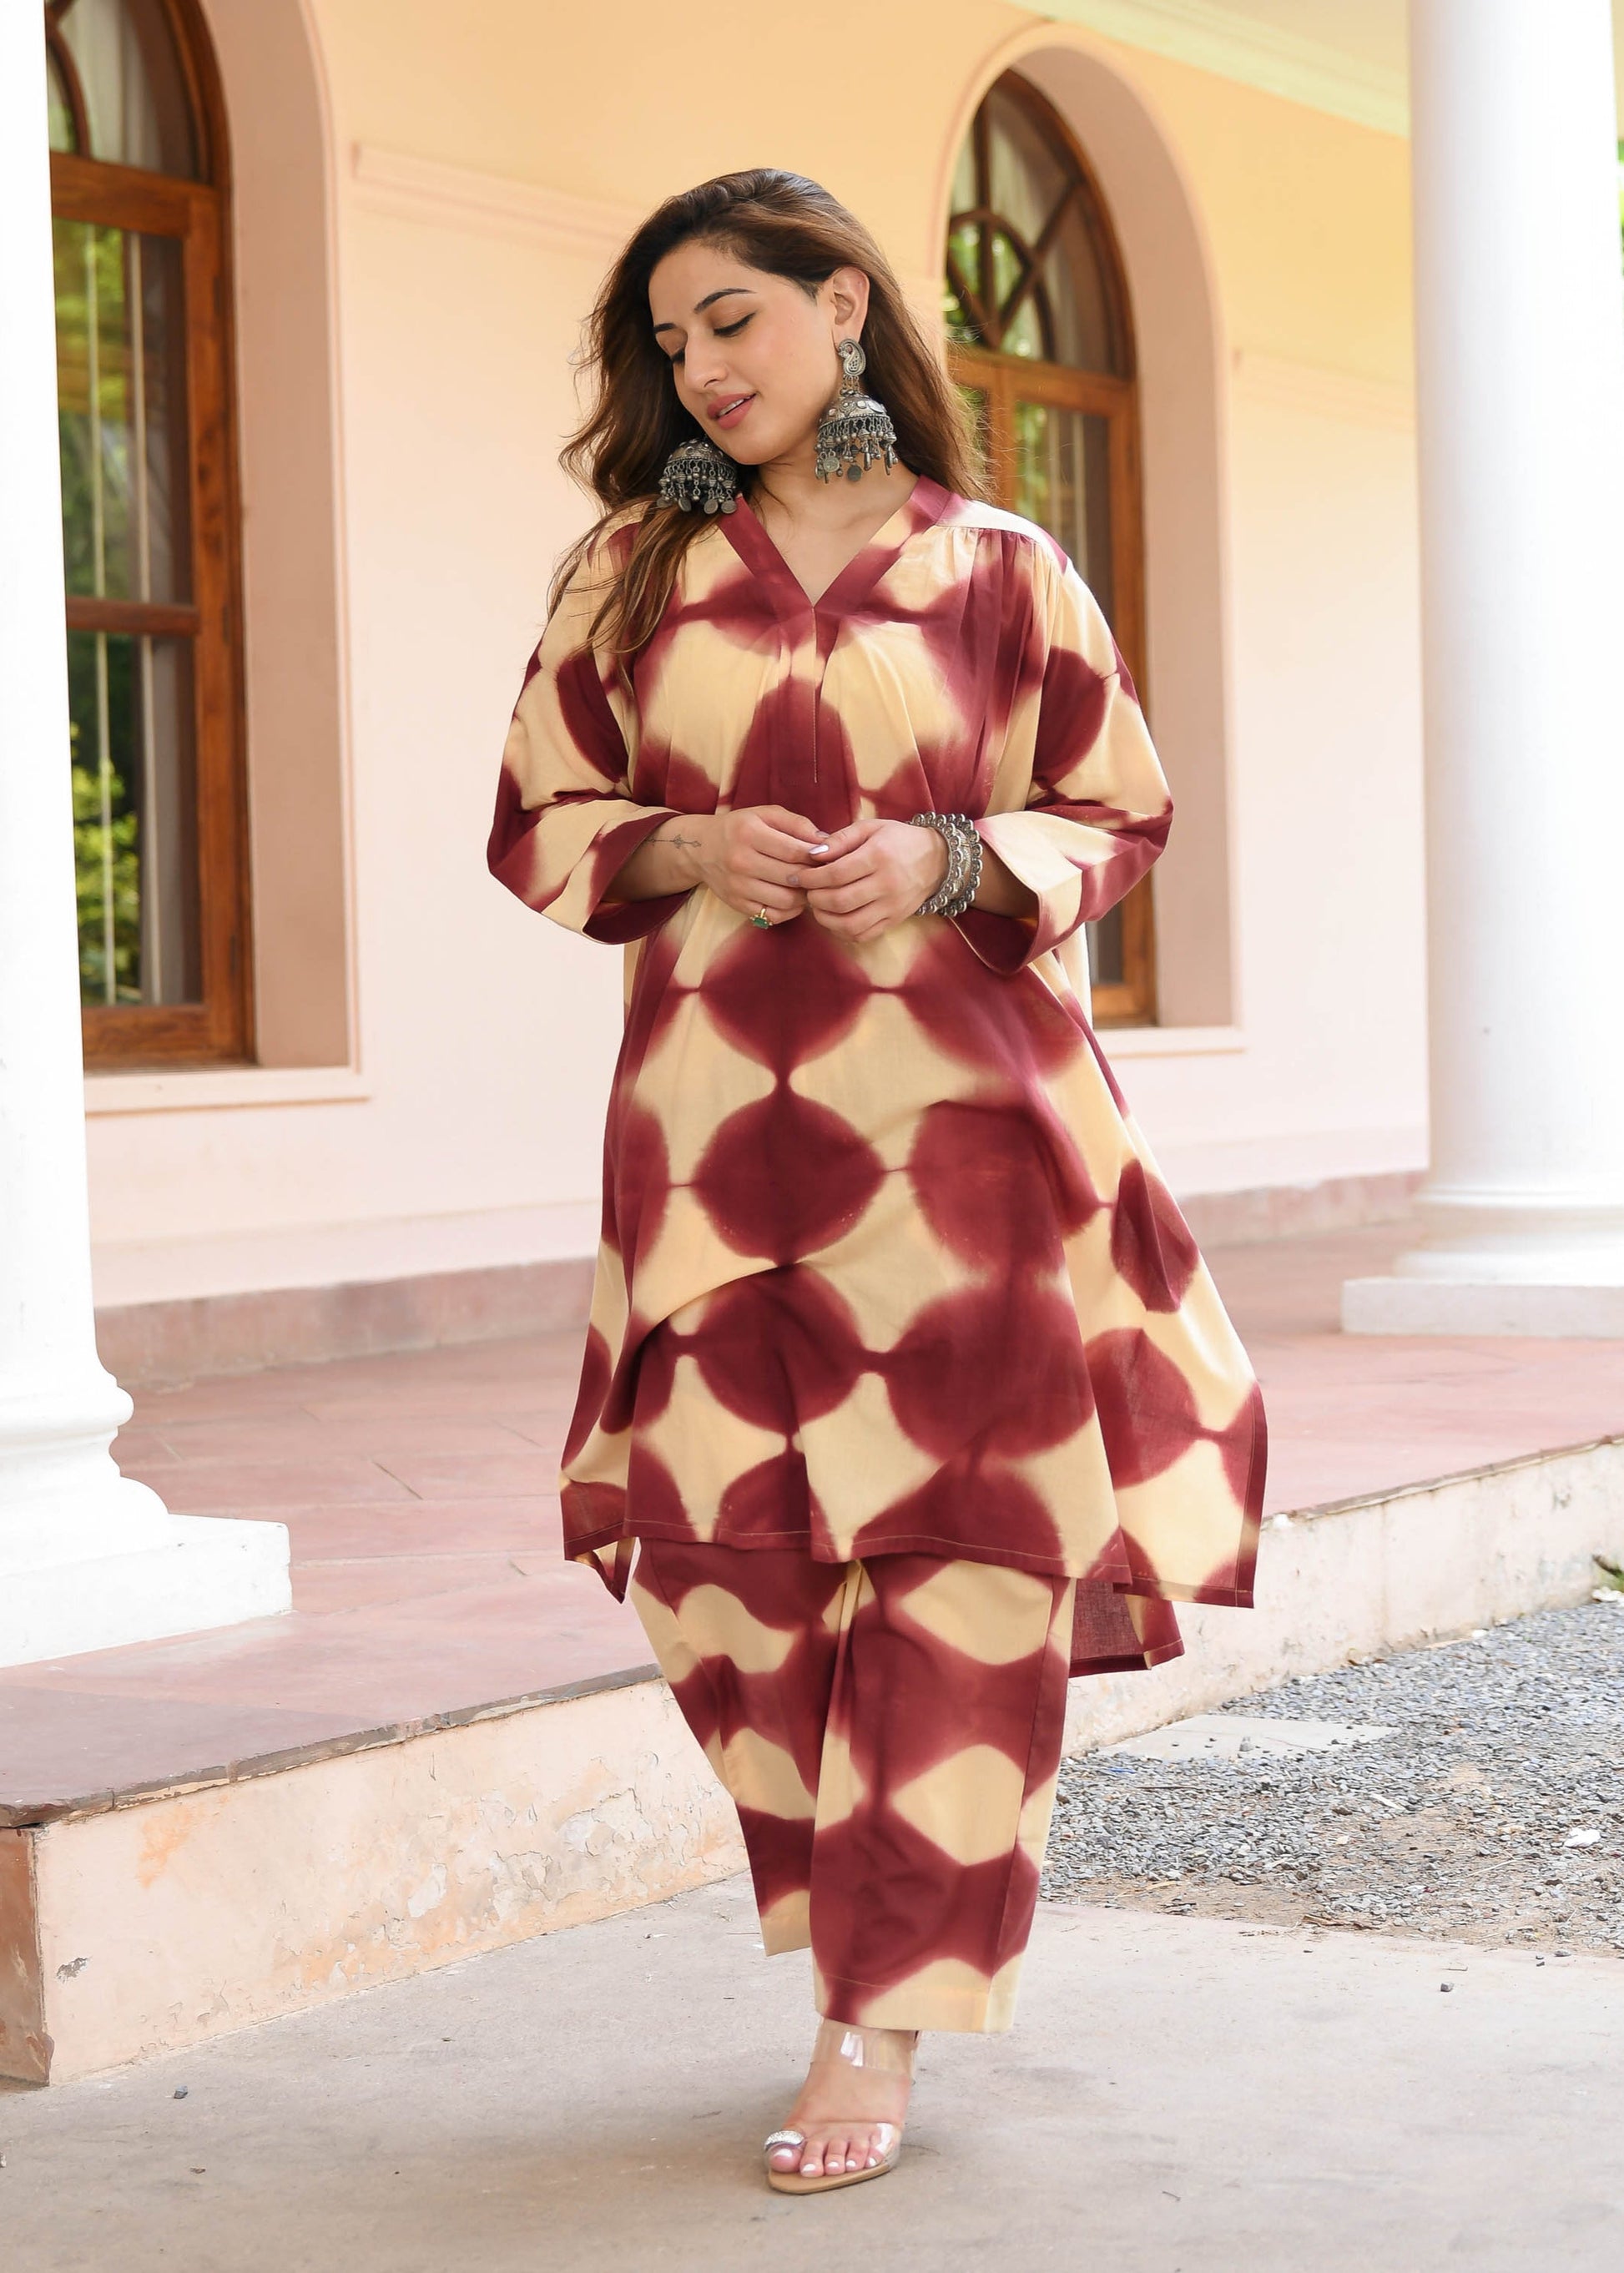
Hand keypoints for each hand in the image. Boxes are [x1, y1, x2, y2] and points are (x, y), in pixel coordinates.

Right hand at [686, 805, 829, 923]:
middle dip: (814, 877)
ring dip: (804, 896)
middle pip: (793, 877)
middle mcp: (741, 861)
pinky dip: (790, 910)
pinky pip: (773, 915)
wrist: (700, 849)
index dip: (817, 856)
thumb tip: (825, 842)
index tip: (827, 856)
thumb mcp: (765, 814)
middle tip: (822, 873)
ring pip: (786, 900)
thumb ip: (797, 824)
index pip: (795, 851)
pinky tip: (792, 897)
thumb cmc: (740, 828)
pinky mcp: (737, 904)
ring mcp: (738, 886)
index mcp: (749, 833)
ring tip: (808, 886)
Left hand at [800, 818, 950, 942]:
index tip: (798, 876)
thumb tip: (812, 855)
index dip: (811, 878)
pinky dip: (842, 931)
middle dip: (814, 898)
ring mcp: (892, 906)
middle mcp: (887, 884)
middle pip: (839, 901)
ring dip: (825, 918)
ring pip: (849, 924)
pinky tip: (835, 918)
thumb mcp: (871, 828)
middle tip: (807, 891)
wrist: (937, 860)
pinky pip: (863, 935)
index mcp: (878, 856)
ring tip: (818, 906)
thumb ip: (840, 839)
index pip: (835, 874)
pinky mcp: (894, 921)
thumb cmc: (898, 840)